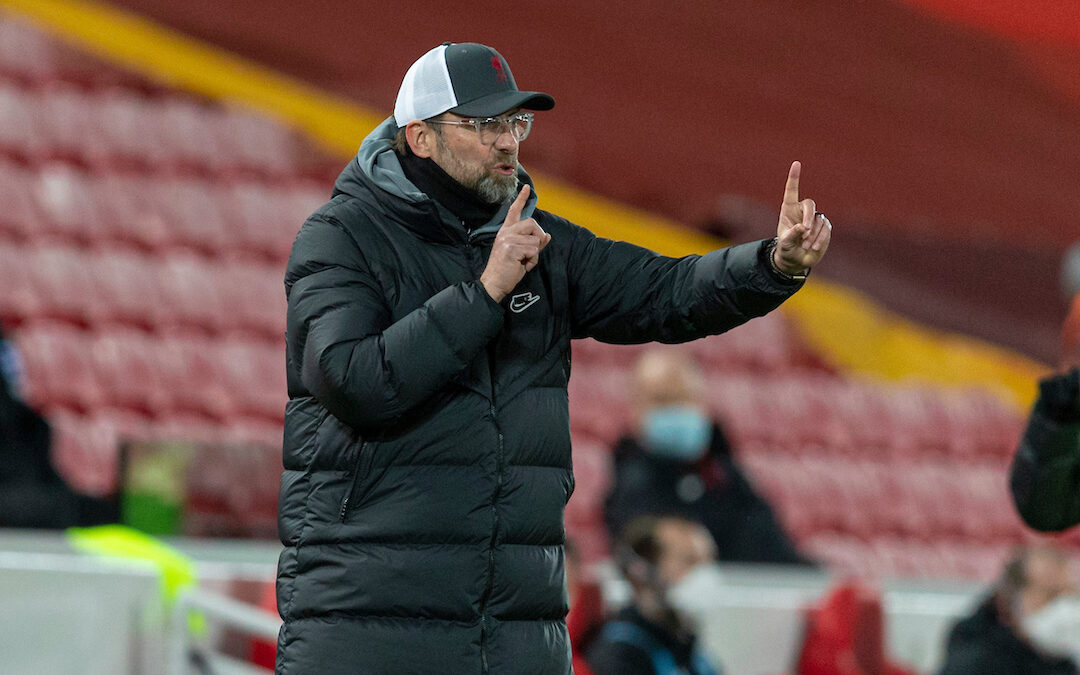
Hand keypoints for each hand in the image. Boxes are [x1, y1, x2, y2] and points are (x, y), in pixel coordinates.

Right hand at [480, 185, 551, 302]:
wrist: (494, 283)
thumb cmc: (507, 270)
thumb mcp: (522, 254)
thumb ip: (533, 244)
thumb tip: (548, 236)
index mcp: (506, 232)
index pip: (514, 211)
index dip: (521, 199)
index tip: (526, 188)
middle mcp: (506, 232)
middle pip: (533, 223)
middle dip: (538, 237)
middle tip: (531, 252)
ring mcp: (507, 239)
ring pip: (535, 239)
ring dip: (534, 254)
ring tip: (523, 262)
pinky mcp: (511, 248)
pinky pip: (533, 250)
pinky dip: (532, 261)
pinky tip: (522, 266)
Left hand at [775, 161, 830, 274]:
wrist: (796, 259)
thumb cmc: (787, 248)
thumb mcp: (785, 243)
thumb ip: (791, 234)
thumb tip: (804, 227)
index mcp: (788, 209)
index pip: (791, 191)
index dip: (794, 177)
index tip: (796, 163)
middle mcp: (802, 211)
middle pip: (810, 204)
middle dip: (808, 217)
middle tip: (804, 231)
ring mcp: (815, 218)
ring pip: (818, 220)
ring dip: (812, 234)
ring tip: (805, 246)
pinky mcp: (824, 227)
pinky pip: (825, 229)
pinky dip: (820, 239)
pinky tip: (814, 248)